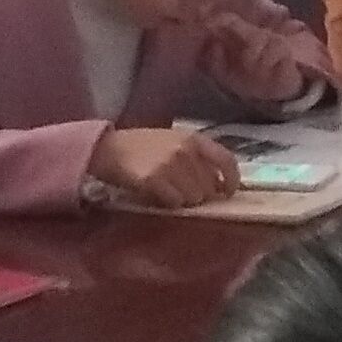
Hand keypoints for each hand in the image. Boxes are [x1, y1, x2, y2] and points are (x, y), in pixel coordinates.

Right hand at [90, 123, 241, 207]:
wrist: (109, 149)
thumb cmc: (142, 146)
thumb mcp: (174, 141)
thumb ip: (197, 156)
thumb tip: (219, 183)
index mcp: (194, 138)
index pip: (226, 160)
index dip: (232, 180)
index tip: (228, 193)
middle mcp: (185, 150)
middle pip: (209, 186)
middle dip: (201, 194)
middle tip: (185, 192)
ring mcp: (170, 164)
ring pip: (193, 198)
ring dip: (184, 200)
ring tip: (170, 191)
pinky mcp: (154, 179)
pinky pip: (174, 202)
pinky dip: (169, 203)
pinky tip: (158, 194)